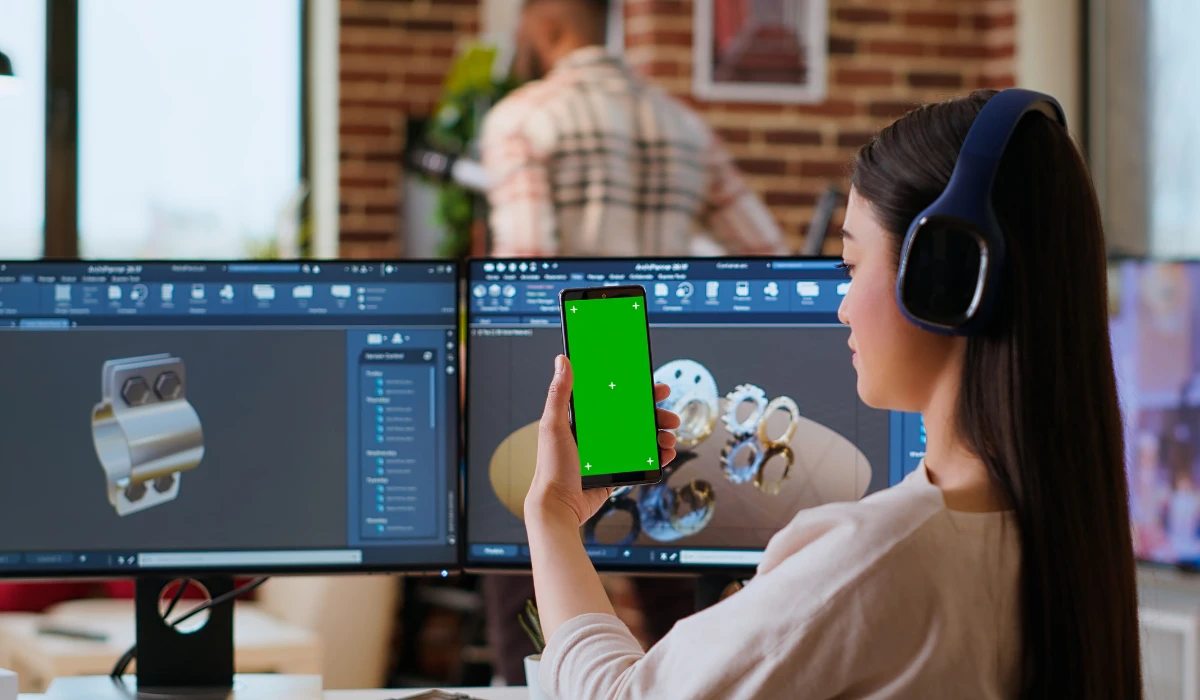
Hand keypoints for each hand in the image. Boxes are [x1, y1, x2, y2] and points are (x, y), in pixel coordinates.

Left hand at [525, 355, 680, 525]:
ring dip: (660, 435)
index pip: (614, 398)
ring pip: (642, 438)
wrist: (559, 506)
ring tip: (670, 437)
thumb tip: (562, 360)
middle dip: (655, 414)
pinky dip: (658, 456)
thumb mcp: (554, 425)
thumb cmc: (552, 467)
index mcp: (584, 419)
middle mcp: (599, 434)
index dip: (636, 391)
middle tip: (670, 416)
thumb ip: (559, 393)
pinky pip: (643, 460)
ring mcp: (610, 453)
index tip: (654, 386)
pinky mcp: (617, 471)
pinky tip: (667, 454)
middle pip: (634, 417)